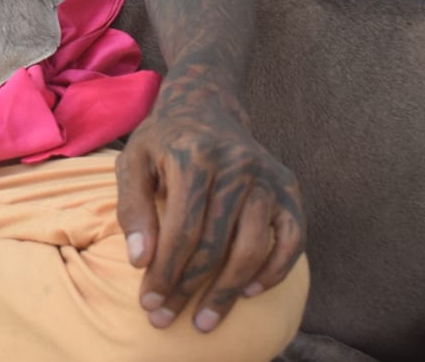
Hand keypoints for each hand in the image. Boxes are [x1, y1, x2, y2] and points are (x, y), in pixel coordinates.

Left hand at [115, 82, 304, 332]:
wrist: (206, 105)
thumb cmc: (164, 141)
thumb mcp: (134, 162)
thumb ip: (133, 208)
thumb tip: (141, 261)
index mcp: (194, 157)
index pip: (182, 230)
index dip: (166, 273)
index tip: (150, 303)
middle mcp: (236, 165)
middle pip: (216, 244)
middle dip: (190, 290)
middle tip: (169, 319)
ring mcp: (266, 176)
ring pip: (253, 247)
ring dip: (228, 291)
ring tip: (206, 318)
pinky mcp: (288, 186)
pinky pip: (292, 238)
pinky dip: (275, 270)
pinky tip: (249, 291)